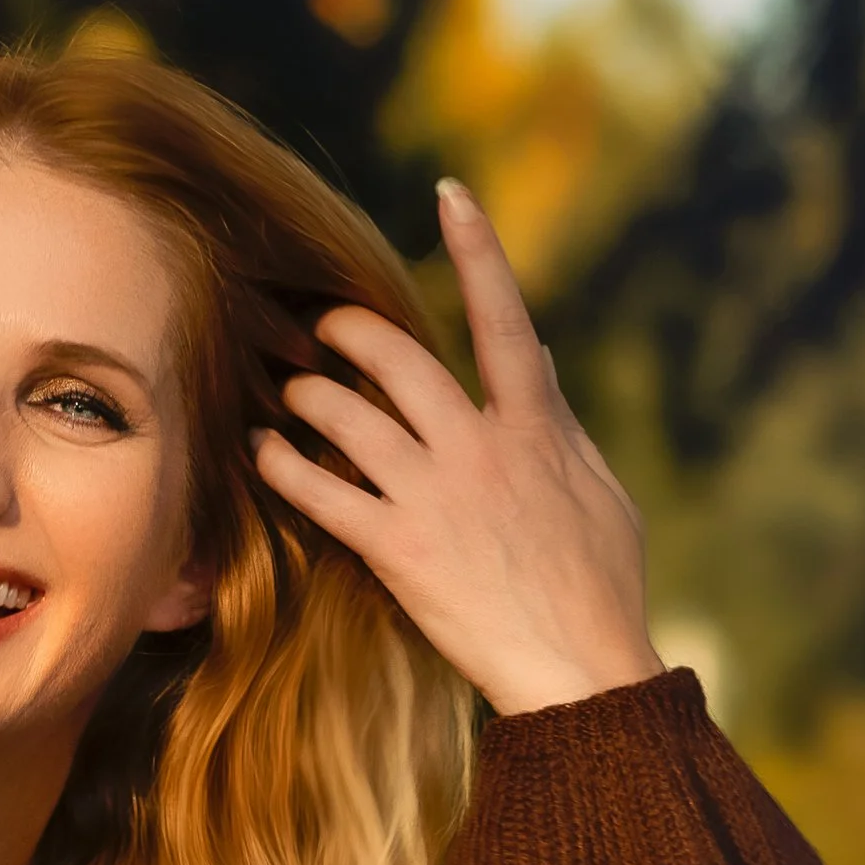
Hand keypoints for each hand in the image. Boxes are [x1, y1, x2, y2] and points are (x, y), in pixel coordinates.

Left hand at [253, 177, 662, 717]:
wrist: (582, 670)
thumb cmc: (602, 588)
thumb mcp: (602, 493)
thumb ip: (561, 426)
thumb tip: (535, 367)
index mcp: (537, 428)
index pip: (505, 319)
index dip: (478, 252)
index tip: (450, 194)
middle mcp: (481, 448)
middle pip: (400, 359)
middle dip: (349, 333)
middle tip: (319, 329)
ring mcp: (437, 497)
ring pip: (350, 418)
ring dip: (307, 396)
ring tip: (285, 392)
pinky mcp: (399, 551)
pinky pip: (325, 495)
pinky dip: (285, 468)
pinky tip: (262, 454)